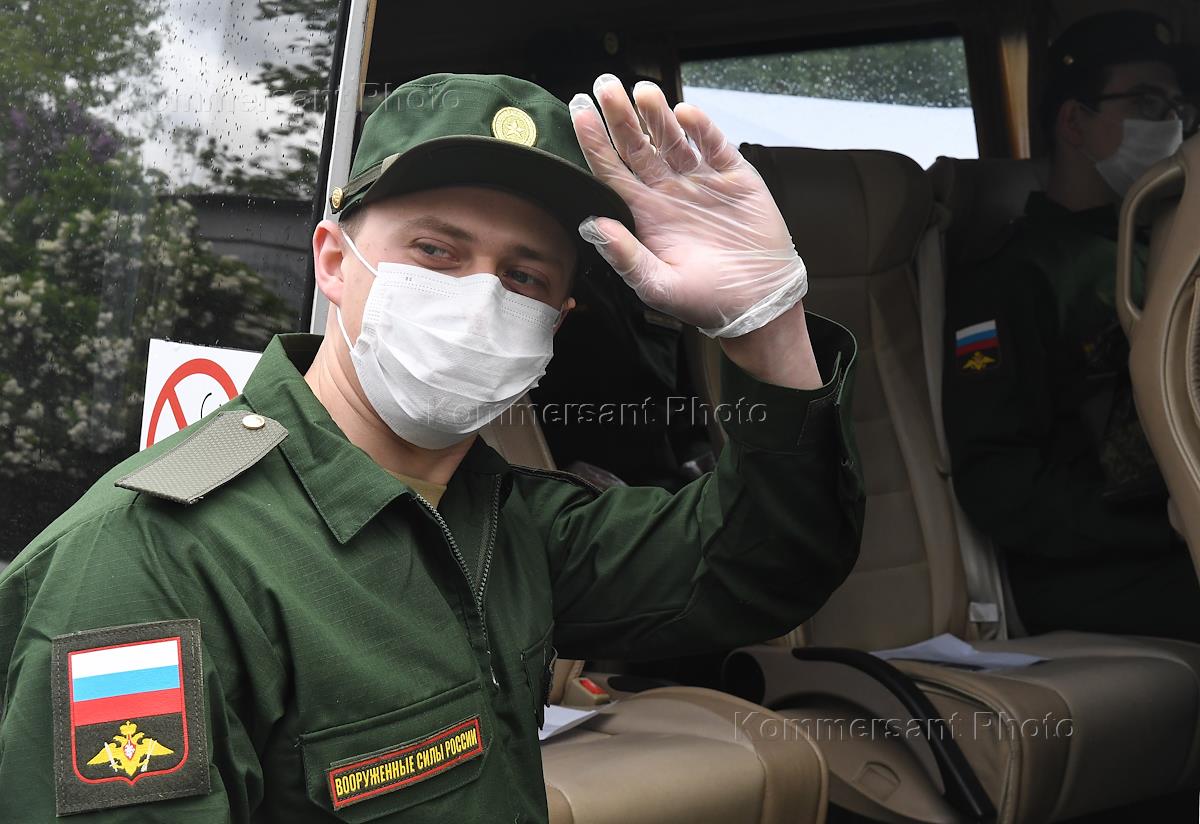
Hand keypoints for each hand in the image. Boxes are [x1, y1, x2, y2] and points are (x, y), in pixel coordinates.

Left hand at [570, 74, 807, 337]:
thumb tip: (592, 226)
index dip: (595, 142)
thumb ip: (625, 256)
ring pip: (672, 138)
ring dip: (657, 115)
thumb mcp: (658, 285)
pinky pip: (713, 146)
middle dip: (620, 116)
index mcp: (644, 214)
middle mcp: (667, 191)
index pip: (611, 170)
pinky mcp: (733, 177)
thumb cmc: (706, 299)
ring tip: (643, 92)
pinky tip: (686, 114)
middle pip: (637, 146)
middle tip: (605, 86)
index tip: (579, 113)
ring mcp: (699, 181)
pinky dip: (701, 129)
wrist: (758, 302)